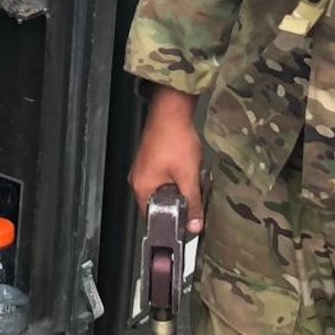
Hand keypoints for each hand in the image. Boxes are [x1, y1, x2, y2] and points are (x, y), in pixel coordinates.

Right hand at [129, 87, 204, 232]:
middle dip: (180, 203)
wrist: (173, 110)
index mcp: (142, 187)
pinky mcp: (153, 159)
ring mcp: (145, 168)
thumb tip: (195, 224)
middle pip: (161, 204)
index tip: (188, 223)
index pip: (154, 217)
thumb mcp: (188, 176)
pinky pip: (166, 177)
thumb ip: (192, 203)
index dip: (173, 222)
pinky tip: (189, 168)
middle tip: (195, 196)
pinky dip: (179, 177)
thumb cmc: (174, 138)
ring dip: (181, 188)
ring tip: (192, 177)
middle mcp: (139, 179)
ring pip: (165, 190)